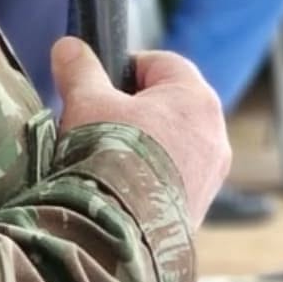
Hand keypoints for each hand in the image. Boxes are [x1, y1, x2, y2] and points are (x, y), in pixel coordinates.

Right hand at [52, 36, 230, 227]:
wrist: (120, 234)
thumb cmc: (110, 158)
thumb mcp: (87, 102)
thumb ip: (79, 70)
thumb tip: (68, 47)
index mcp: (195, 97)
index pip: (160, 63)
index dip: (125, 70)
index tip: (99, 85)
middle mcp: (214, 133)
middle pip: (168, 105)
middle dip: (133, 111)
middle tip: (99, 124)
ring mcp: (211, 174)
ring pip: (172, 144)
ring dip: (142, 146)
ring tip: (107, 161)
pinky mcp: (200, 207)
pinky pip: (174, 179)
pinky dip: (150, 178)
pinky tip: (120, 190)